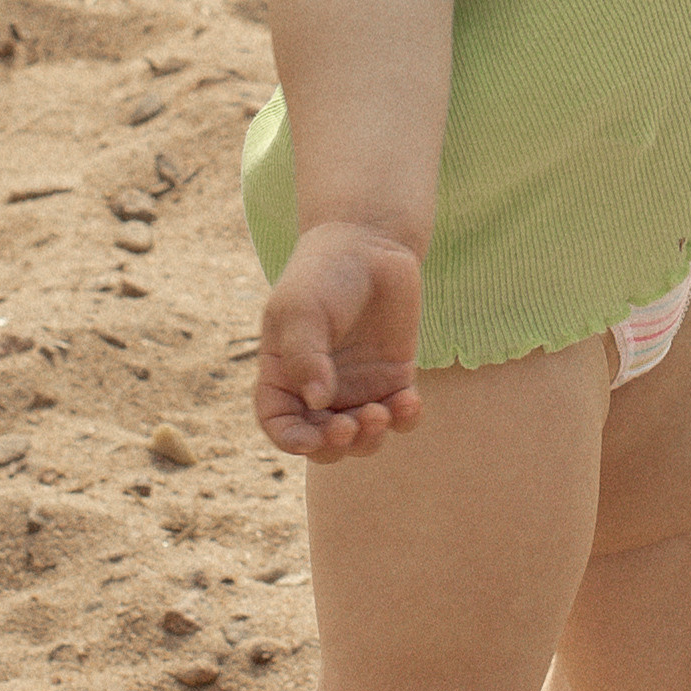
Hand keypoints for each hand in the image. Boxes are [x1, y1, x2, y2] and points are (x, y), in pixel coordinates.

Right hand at [256, 222, 426, 461]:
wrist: (370, 245)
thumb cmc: (323, 275)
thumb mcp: (302, 310)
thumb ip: (305, 355)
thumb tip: (318, 401)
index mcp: (284, 377)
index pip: (280, 426)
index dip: (293, 442)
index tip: (313, 437)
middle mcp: (319, 390)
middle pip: (322, 442)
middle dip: (335, 445)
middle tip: (351, 426)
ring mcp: (357, 387)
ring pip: (362, 437)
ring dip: (371, 438)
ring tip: (382, 412)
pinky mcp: (393, 379)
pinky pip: (399, 415)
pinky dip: (405, 419)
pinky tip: (410, 402)